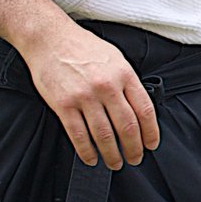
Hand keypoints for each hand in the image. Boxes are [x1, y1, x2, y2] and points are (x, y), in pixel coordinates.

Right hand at [21, 21, 159, 167]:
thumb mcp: (115, 59)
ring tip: (115, 163)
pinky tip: (91, 159)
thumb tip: (140, 111)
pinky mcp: (63, 104)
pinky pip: (78, 135)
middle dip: (133, 148)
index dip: (151, 133)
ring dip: (112, 154)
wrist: (49, 38)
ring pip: (104, 135)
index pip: (145, 111)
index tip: (151, 145)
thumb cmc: (83, 47)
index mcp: (124, 74)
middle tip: (135, 159)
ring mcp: (84, 96)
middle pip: (127, 127)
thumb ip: (128, 83)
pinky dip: (87, 151)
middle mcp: (107, 86)